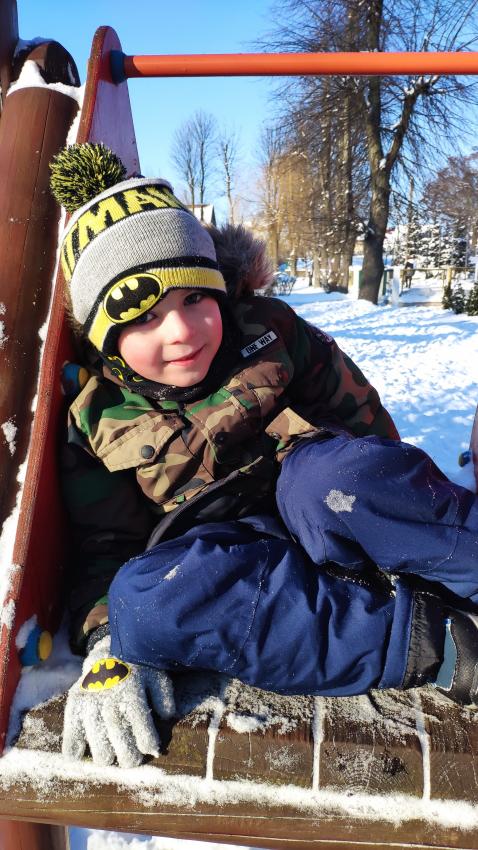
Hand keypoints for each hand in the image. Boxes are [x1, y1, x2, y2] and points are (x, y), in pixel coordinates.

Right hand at [62, 636, 174, 766]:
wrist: (110, 651)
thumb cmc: (137, 669)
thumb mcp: (156, 676)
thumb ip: (163, 696)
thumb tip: (167, 716)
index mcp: (131, 690)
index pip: (140, 723)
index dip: (147, 741)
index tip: (151, 750)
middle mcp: (109, 697)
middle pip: (119, 736)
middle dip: (127, 756)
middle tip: (131, 761)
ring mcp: (90, 701)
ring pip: (97, 739)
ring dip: (104, 756)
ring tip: (110, 758)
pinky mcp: (75, 703)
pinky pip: (71, 730)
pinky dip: (73, 747)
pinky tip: (79, 755)